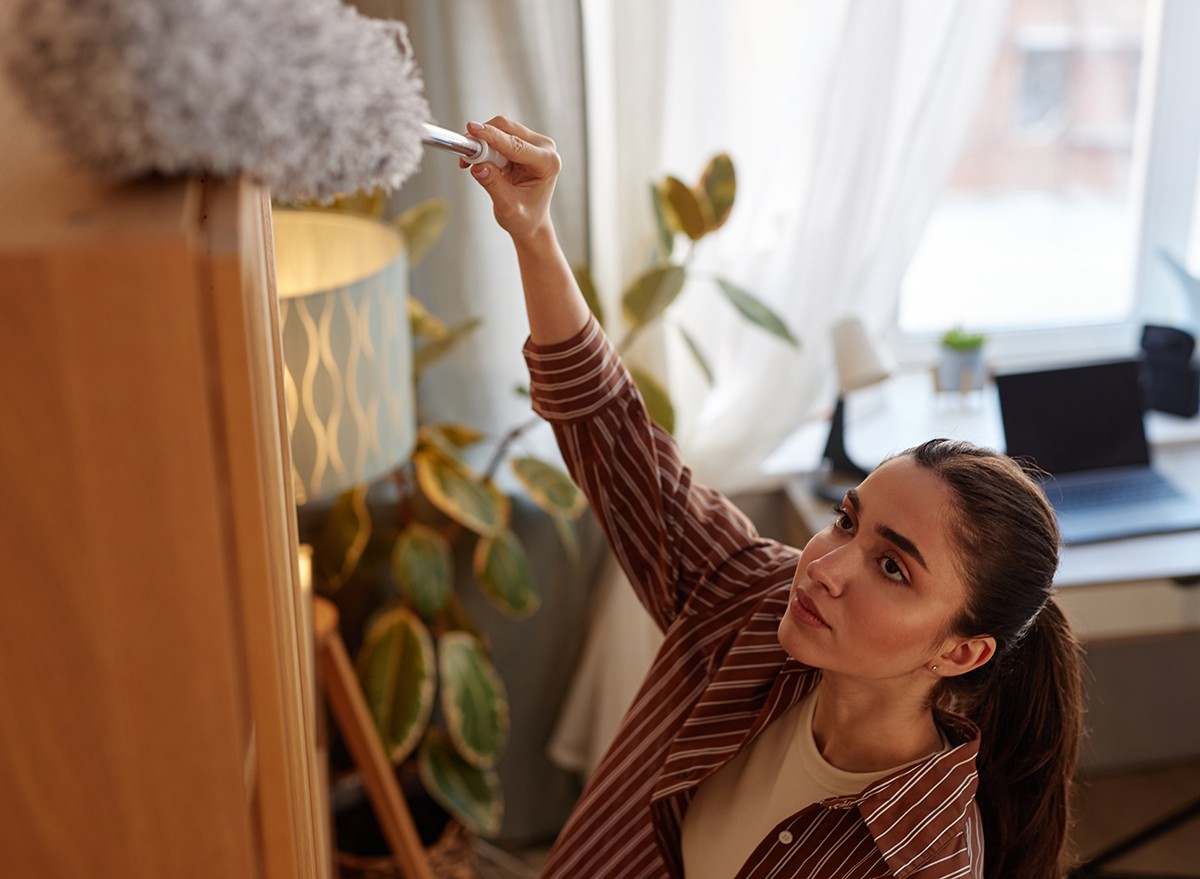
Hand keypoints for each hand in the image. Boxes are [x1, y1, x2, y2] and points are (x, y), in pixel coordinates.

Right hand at [461, 117, 561, 244]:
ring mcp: (534, 143)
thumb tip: (478, 166)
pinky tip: (479, 161)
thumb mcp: (508, 207)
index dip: (491, 136)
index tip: (472, 130)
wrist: (531, 222)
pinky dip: (485, 145)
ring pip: (501, 129)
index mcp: (547, 163)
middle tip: (466, 157)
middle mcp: (544, 148)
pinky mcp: (523, 142)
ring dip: (482, 142)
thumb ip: (493, 185)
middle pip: (507, 129)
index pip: (515, 144)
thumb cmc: (525, 218)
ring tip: (473, 164)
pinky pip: (498, 134)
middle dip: (483, 139)